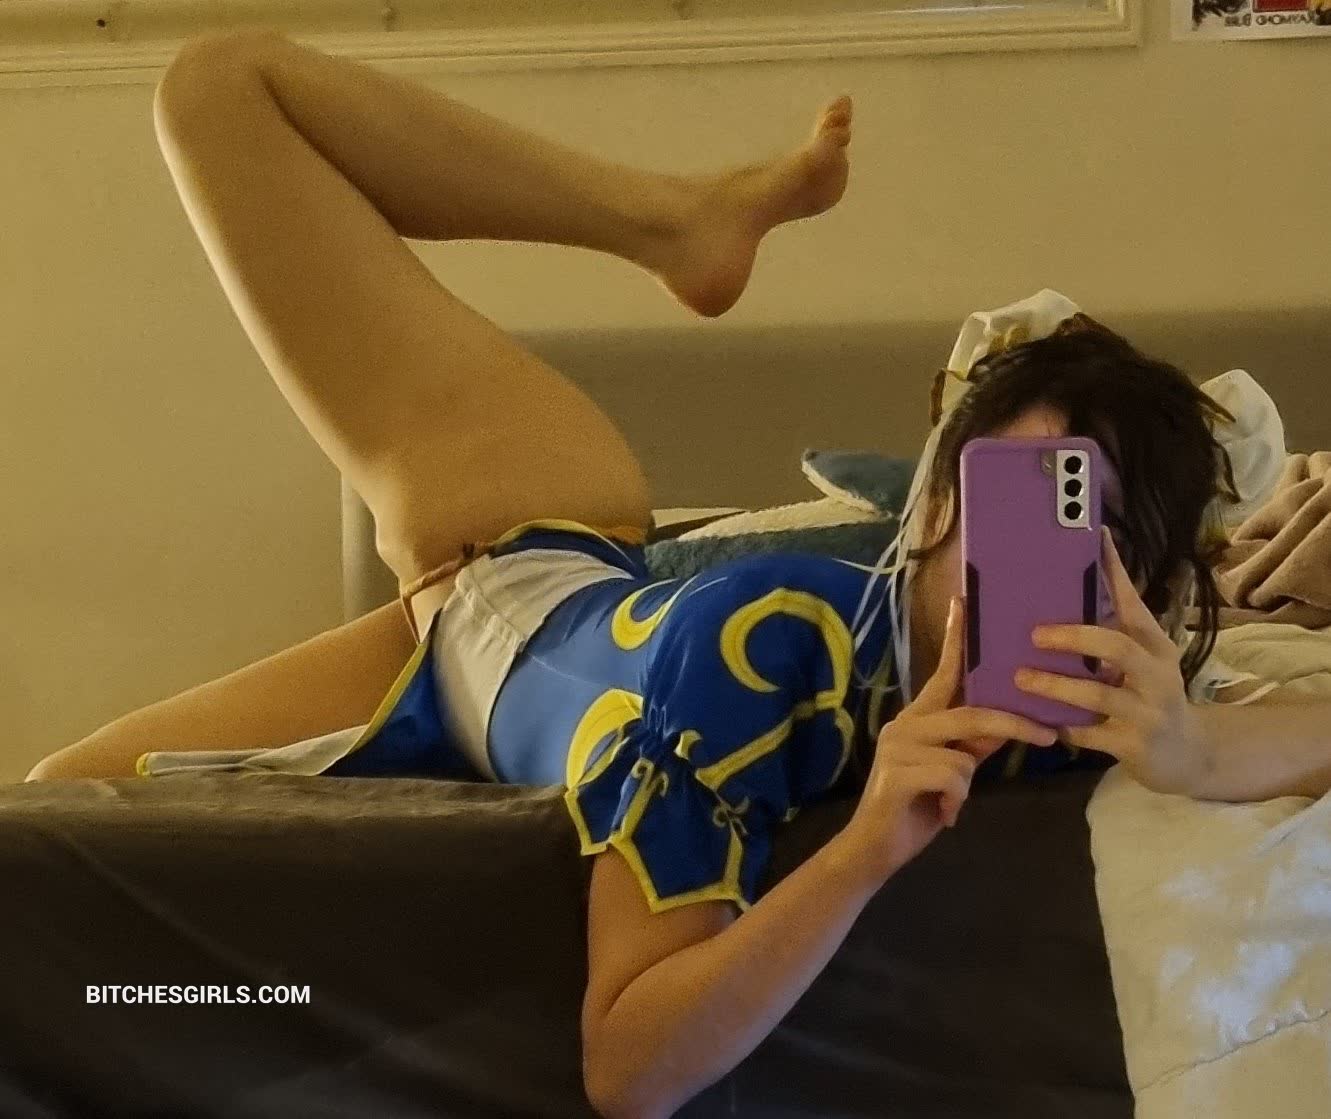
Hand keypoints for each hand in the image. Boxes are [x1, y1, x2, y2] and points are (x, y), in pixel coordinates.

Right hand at [845, 595, 1059, 883]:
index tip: (965, 601)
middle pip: (971, 712)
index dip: (956, 638)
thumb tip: (1010, 721)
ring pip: (963, 751)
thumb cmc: (916, 805)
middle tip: (1047, 737)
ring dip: (968, 780)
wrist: (875, 848)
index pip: (944, 671)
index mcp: (919, 717)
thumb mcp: (954, 769)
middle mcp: (905, 723)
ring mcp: (898, 746)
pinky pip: (953, 777)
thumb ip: (974, 742)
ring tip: (951, 802)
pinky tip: (940, 815)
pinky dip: (956, 800)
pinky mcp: (897, 773)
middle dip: (1013, 725)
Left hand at [1015, 525, 1207, 794]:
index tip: (1096, 536)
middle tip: (1035, 633)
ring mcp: (1149, 711)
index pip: (1134, 602)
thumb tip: (1068, 592)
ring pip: (1099, 693)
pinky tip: (1039, 721)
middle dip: (1073, 637)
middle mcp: (1158, 673)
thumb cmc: (1151, 697)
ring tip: (1021, 678)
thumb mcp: (1142, 662)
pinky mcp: (1135, 745)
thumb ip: (1113, 634)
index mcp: (1155, 646)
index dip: (1115, 570)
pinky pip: (1090, 733)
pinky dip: (1063, 726)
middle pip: (1117, 646)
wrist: (1188, 755)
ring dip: (1056, 685)